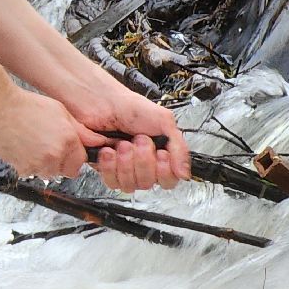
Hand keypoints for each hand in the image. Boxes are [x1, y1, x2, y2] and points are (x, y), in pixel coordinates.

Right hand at [0, 86, 99, 179]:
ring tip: (31, 143)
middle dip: (58, 161)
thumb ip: (81, 131)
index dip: (73, 155)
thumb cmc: (24, 105)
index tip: (66, 149)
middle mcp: (54, 156)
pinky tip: (21, 147)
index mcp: (67, 141)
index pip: (80, 163)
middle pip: (64, 170)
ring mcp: (36, 165)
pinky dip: (26, 164)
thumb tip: (98, 141)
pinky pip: (29, 172)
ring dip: (42, 163)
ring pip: (46, 172)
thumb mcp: (60, 111)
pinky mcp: (20, 170)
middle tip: (45, 143)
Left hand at [59, 74, 190, 191]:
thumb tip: (185, 173)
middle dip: (143, 161)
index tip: (161, 154)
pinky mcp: (106, 169)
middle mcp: (143, 165)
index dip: (165, 172)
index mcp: (161, 155)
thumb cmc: (131, 108)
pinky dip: (110, 166)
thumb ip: (179, 148)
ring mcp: (124, 168)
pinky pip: (111, 181)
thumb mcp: (164, 121)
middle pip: (148, 183)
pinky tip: (109, 150)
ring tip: (122, 143)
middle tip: (139, 141)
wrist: (103, 103)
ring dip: (126, 163)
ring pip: (130, 185)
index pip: (169, 180)